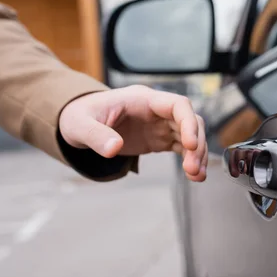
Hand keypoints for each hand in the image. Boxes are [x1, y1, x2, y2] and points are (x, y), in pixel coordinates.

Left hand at [58, 85, 206, 181]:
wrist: (79, 122)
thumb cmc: (79, 116)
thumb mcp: (80, 125)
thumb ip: (96, 136)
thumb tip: (114, 149)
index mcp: (143, 99)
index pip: (178, 104)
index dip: (188, 123)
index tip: (191, 144)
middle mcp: (157, 110)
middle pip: (190, 121)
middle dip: (196, 144)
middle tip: (192, 169)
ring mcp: (160, 124)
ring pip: (191, 135)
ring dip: (197, 154)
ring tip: (196, 176)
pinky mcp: (159, 139)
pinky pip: (182, 147)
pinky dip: (190, 159)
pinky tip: (194, 175)